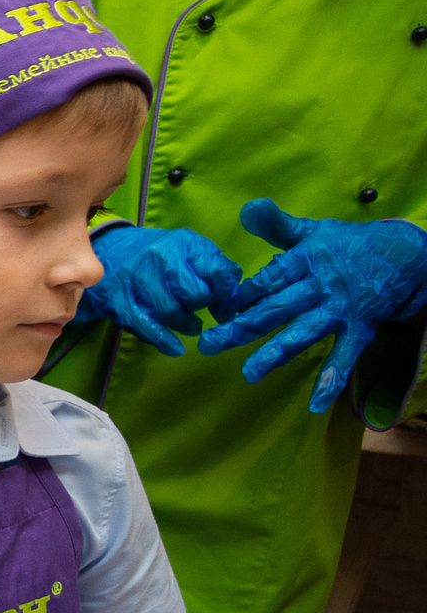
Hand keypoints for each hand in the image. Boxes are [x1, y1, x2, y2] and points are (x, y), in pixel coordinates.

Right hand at [77, 224, 241, 356]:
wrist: (109, 249)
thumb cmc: (157, 253)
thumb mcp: (187, 248)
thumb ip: (214, 265)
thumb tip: (236, 292)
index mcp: (183, 243)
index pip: (216, 271)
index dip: (227, 296)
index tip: (227, 308)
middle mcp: (160, 256)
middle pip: (195, 294)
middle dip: (202, 307)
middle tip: (202, 312)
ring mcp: (137, 278)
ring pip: (171, 312)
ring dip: (186, 325)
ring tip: (191, 326)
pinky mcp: (118, 299)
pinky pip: (145, 325)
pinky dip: (163, 340)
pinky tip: (175, 348)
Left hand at [198, 202, 426, 411]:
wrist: (402, 254)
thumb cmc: (344, 245)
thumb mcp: (311, 231)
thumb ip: (277, 226)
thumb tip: (247, 208)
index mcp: (305, 260)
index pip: (266, 280)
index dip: (239, 295)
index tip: (212, 310)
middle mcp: (320, 285)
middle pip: (276, 308)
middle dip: (241, 327)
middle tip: (209, 345)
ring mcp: (339, 309)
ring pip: (303, 332)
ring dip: (277, 353)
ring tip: (250, 373)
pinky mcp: (359, 328)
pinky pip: (345, 356)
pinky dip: (332, 380)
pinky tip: (317, 404)